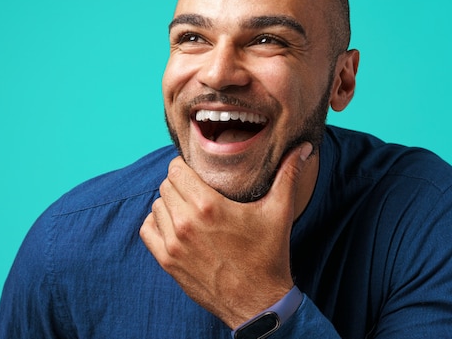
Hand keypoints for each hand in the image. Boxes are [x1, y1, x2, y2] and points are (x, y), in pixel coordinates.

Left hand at [140, 143, 312, 327]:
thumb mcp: (279, 212)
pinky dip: (157, 224)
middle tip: (194, 188)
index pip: (176, 169)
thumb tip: (304, 148)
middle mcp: (186, 222)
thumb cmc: (269, 256)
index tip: (195, 171)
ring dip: (168, 203)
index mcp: (209, 206)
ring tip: (186, 207)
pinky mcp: (168, 261)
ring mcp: (174, 244)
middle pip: (165, 185)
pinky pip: (148, 230)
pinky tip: (173, 225)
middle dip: (179, 183)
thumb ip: (288, 175)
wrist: (259, 303)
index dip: (184, 166)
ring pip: (156, 206)